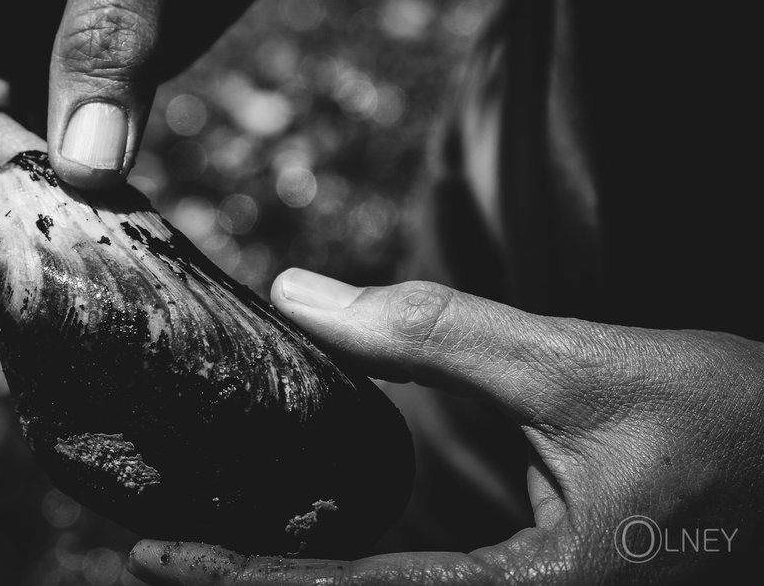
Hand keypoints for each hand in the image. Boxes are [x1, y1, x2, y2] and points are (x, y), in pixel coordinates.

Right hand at [0, 0, 311, 278]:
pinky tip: (118, 219)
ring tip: (83, 251)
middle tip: (39, 255)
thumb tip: (87, 170)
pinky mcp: (108, 60)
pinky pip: (87, 131)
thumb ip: (108, 43)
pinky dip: (97, 178)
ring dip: (47, 195)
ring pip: (25, 137)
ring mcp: (48, 36)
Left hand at [127, 269, 763, 583]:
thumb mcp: (577, 368)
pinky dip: (348, 545)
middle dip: (249, 576)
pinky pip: (422, 571)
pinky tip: (307, 509)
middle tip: (150, 537)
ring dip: (289, 561)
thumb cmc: (732, 424)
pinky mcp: (537, 576)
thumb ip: (436, 336)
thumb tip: (300, 296)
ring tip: (203, 523)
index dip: (240, 577)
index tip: (150, 554)